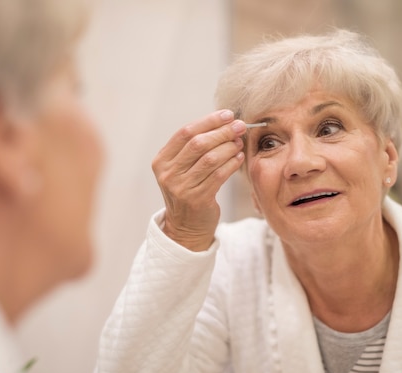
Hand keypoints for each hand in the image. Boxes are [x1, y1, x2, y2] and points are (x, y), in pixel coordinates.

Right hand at [152, 110, 245, 250]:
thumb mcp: (182, 169)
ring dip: (229, 147)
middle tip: (239, 126)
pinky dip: (232, 163)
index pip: (185, 132)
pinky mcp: (197, 199)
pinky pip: (219, 175)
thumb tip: (224, 123)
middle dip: (222, 131)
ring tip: (239, 142)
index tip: (227, 115)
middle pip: (198, 143)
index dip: (208, 121)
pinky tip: (239, 157)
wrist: (186, 227)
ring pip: (210, 158)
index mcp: (162, 161)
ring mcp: (181, 188)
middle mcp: (168, 174)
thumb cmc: (188, 192)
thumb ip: (194, 148)